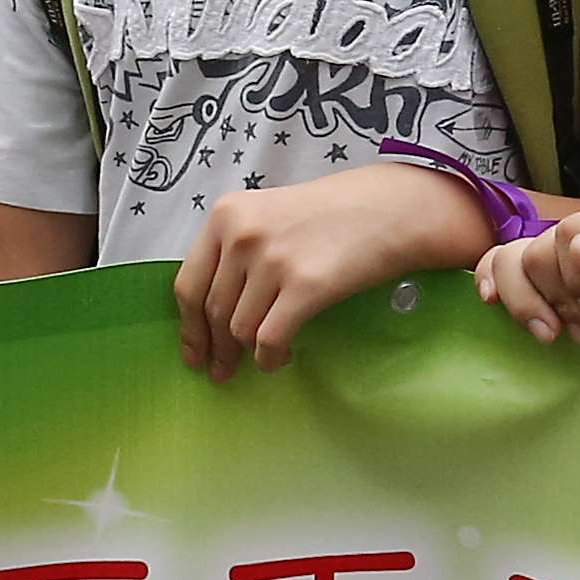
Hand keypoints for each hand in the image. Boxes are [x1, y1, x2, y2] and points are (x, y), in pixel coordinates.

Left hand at [169, 162, 496, 380]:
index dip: (189, 326)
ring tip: (262, 358)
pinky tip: (279, 359)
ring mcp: (272, 261)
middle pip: (213, 311)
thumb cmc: (332, 213)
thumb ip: (236, 249)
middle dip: (216, 348)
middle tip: (221, 371)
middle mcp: (241, 236)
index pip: (188, 283)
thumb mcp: (269, 213)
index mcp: (226, 215)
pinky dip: (269, 358)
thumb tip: (212, 311)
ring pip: (239, 329)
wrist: (390, 208)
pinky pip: (269, 339)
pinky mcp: (304, 287)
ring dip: (247, 354)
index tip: (193, 352)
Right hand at [479, 203, 579, 344]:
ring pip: (511, 257)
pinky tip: (493, 303)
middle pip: (540, 249)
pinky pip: (494, 261)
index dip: (577, 278)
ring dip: (528, 303)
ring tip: (553, 334)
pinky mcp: (536, 271)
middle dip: (558, 297)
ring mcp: (559, 250)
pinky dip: (489, 281)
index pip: (572, 231)